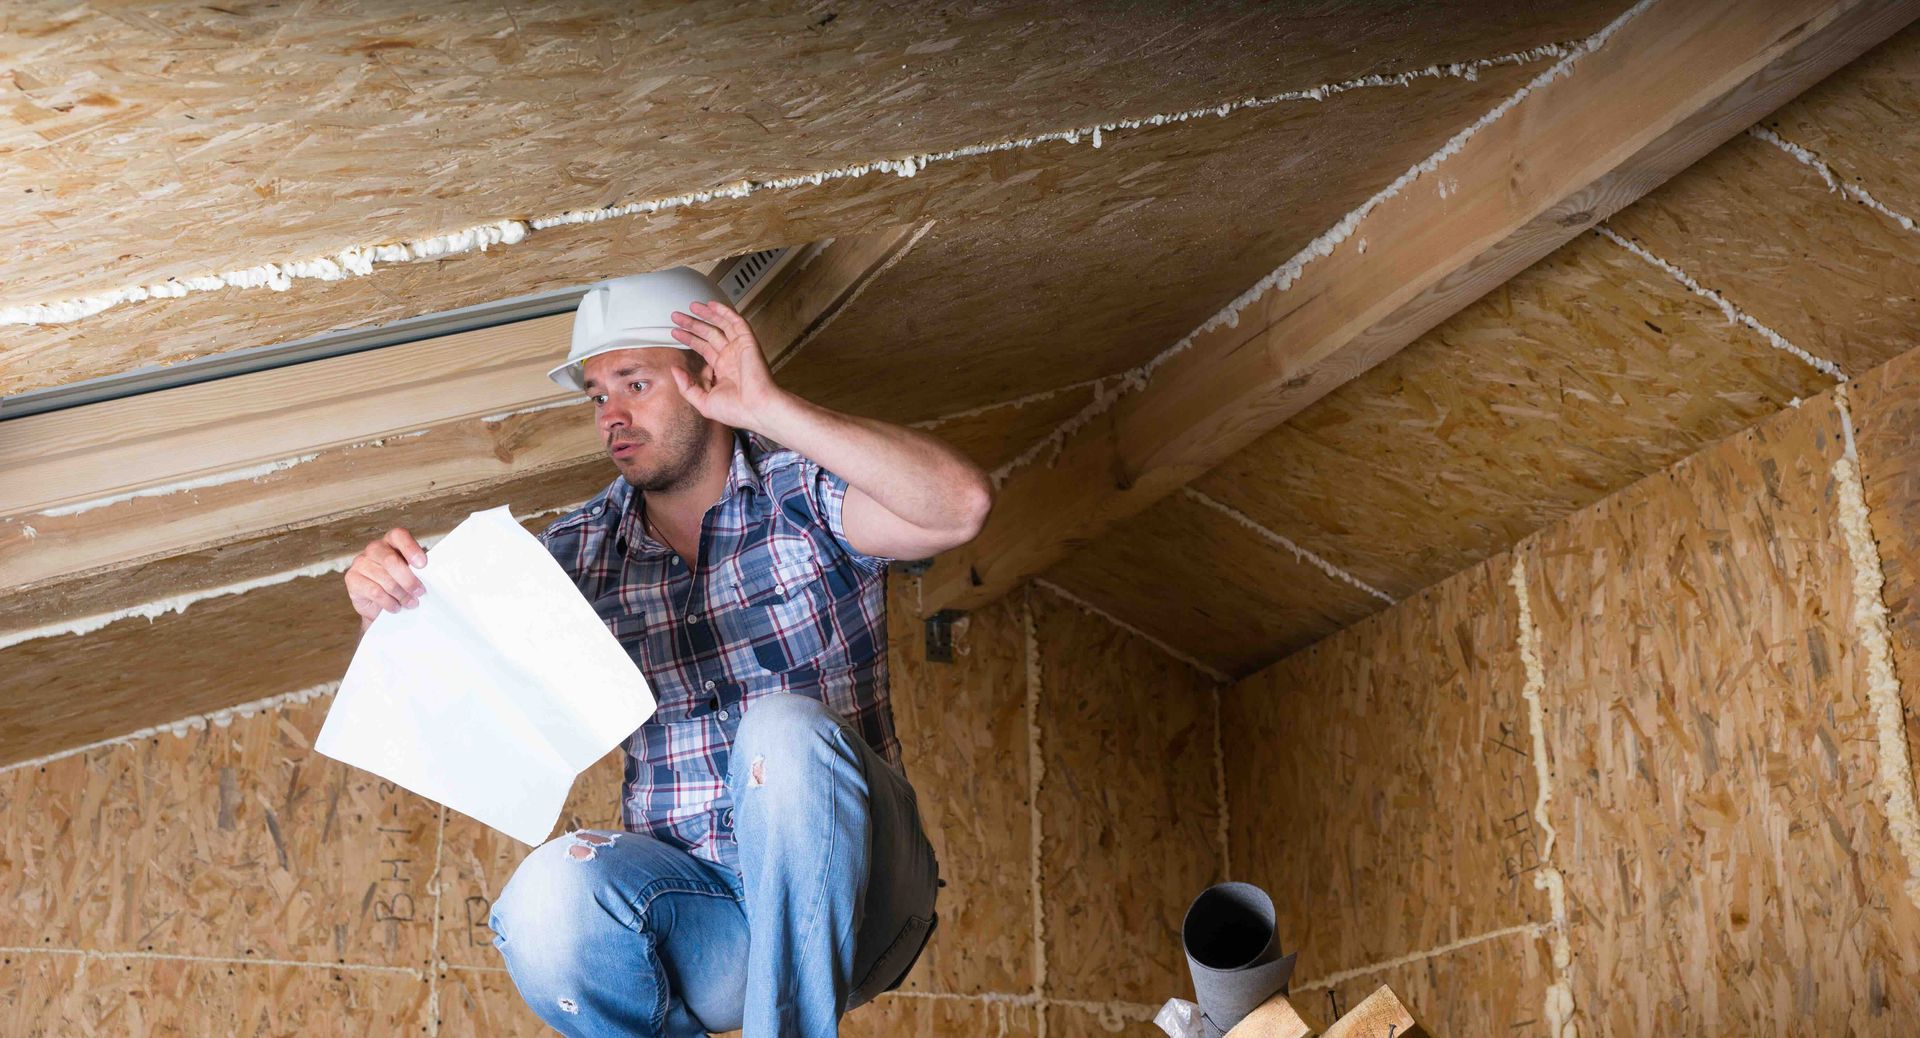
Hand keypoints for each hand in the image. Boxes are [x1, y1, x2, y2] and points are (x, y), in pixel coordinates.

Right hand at [344, 528, 427, 623]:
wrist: (381, 605)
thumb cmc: (401, 584)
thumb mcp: (412, 573)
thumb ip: (418, 570)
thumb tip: (433, 577)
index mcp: (391, 541)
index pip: (399, 535)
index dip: (411, 548)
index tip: (423, 564)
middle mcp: (374, 548)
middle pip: (391, 561)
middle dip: (408, 580)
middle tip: (420, 592)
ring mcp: (360, 562)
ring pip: (384, 579)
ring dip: (401, 594)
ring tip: (411, 603)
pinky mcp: (352, 579)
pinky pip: (374, 591)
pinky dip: (388, 602)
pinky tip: (396, 607)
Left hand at [667, 299, 785, 430]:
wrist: (757, 409)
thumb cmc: (736, 411)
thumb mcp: (703, 402)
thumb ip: (687, 386)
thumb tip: (674, 370)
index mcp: (723, 370)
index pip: (703, 349)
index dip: (689, 339)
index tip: (675, 332)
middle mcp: (731, 357)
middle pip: (709, 334)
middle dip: (692, 324)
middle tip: (676, 316)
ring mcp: (739, 348)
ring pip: (721, 325)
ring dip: (706, 315)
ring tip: (690, 306)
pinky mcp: (748, 342)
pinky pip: (735, 322)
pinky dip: (724, 312)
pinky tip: (711, 305)